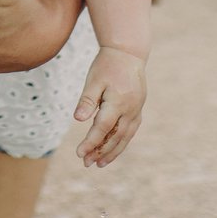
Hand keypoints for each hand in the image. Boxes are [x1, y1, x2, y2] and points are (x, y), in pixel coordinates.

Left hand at [73, 47, 146, 167]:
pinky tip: (112, 149)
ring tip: (99, 164)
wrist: (128, 53)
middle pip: (115, 137)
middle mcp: (130, 109)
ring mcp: (136, 110)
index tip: (79, 153)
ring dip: (112, 152)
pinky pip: (130, 131)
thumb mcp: (93, 80)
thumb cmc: (107, 65)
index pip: (102, 128)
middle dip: (100, 152)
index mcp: (118, 102)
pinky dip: (121, 142)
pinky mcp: (138, 110)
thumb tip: (78, 119)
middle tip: (86, 164)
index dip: (90, 142)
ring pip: (125, 137)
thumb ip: (87, 100)